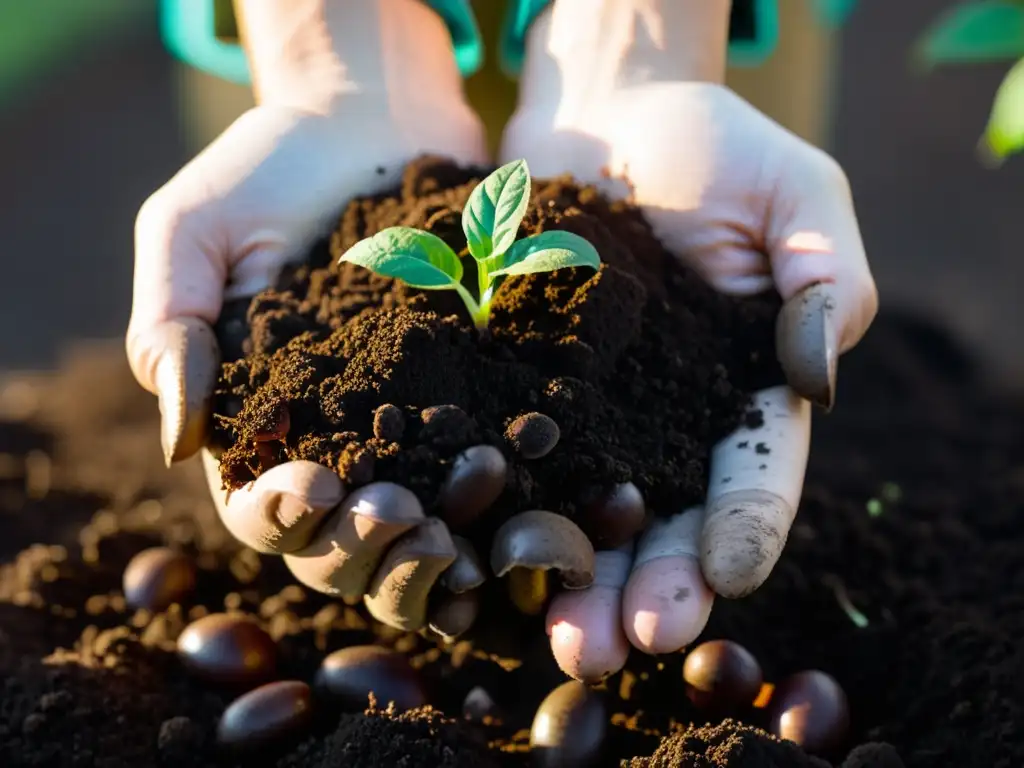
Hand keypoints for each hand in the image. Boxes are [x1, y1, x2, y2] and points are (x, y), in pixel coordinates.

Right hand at [127, 89, 488, 627]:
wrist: (376, 121)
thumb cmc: (270, 168)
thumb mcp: (193, 230)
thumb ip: (170, 329)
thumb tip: (178, 441)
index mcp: (255, 422)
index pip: (257, 509)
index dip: (280, 518)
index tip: (314, 487)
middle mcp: (332, 444)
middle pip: (338, 547)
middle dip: (361, 549)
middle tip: (398, 515)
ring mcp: (408, 430)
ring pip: (413, 534)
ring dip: (428, 549)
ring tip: (456, 523)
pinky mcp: (473, 404)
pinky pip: (485, 474)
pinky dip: (497, 504)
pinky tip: (515, 497)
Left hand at [500, 31, 876, 679]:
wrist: (602, 117)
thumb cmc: (713, 147)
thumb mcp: (794, 193)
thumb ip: (826, 277)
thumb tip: (815, 373)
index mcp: (740, 392)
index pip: (751, 474)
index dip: (742, 528)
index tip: (725, 577)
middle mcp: (662, 423)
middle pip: (660, 522)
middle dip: (645, 586)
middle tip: (619, 644)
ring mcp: (583, 414)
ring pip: (579, 515)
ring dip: (568, 580)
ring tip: (556, 638)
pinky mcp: (512, 391)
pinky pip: (501, 456)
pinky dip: (491, 511)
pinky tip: (472, 556)